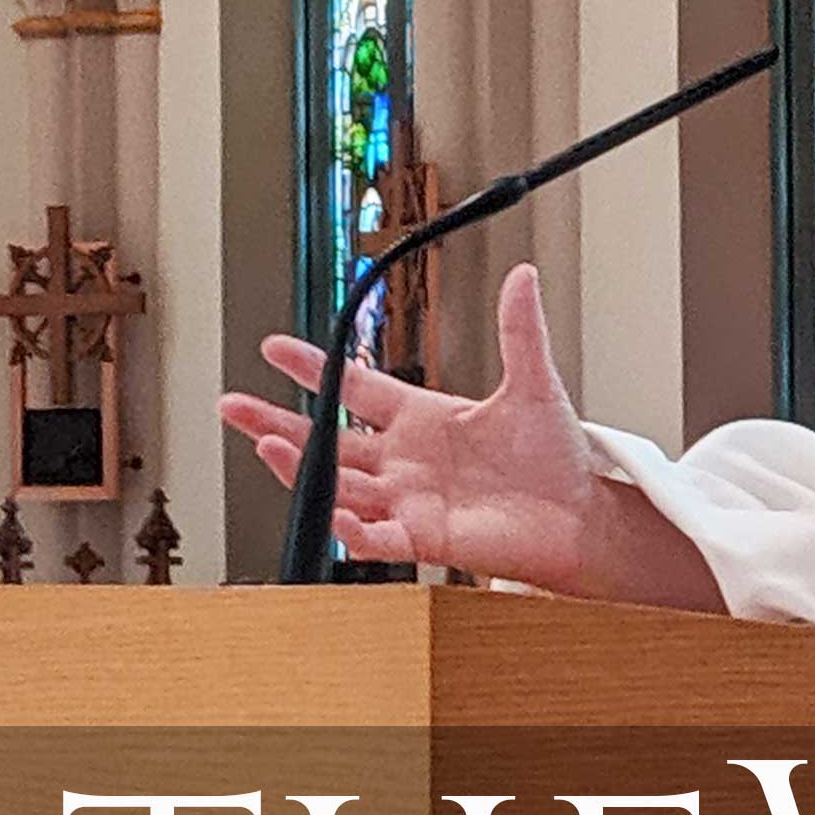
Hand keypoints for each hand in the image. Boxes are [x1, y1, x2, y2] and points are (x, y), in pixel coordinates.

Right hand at [219, 264, 713, 603]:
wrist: (581, 516)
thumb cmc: (556, 458)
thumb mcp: (534, 384)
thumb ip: (520, 331)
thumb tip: (522, 275)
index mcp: (425, 419)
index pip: (356, 389)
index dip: (316, 369)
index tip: (274, 347)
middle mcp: (407, 461)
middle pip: (327, 440)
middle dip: (277, 423)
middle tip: (233, 405)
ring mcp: (410, 501)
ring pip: (338, 485)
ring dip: (301, 468)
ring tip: (264, 446)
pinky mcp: (425, 539)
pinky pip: (374, 536)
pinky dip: (349, 526)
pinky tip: (328, 509)